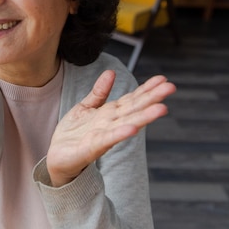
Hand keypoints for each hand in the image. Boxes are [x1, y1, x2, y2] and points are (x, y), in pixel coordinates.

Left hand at [46, 70, 174, 186]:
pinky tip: (132, 129)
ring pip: (127, 123)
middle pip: (135, 108)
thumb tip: (111, 72)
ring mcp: (104, 136)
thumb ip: (99, 92)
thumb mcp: (86, 107)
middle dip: (153, 98)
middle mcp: (111, 124)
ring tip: (161, 108)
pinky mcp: (92, 147)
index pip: (132, 98)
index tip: (163, 79)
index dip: (147, 89)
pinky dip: (120, 134)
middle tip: (171, 87)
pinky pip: (107, 139)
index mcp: (110, 113)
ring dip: (144, 117)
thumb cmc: (74, 133)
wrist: (57, 156)